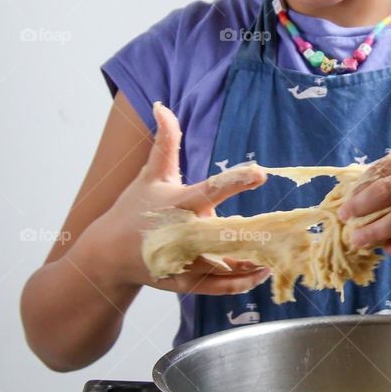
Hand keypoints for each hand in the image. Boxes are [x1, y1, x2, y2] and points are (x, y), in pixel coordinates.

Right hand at [84, 101, 272, 293]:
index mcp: (177, 203)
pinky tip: (262, 272)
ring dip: (252, 262)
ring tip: (279, 256)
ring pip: (224, 264)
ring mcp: (183, 261)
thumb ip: (164, 143)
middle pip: (223, 233)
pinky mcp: (184, 283)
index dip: (235, 181)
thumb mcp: (149, 174)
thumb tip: (163, 106)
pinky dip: (240, 283)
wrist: (107, 255)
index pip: (210, 190)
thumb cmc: (133, 209)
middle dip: (251, 232)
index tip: (260, 172)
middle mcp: (181, 233)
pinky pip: (217, 285)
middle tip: (282, 229)